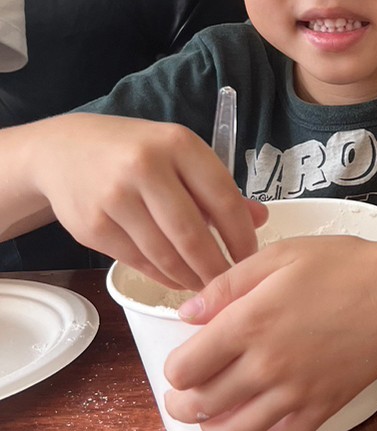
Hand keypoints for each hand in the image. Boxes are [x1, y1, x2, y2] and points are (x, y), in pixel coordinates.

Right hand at [39, 113, 265, 288]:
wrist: (62, 151)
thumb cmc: (133, 152)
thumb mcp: (178, 154)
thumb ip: (217, 187)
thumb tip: (260, 219)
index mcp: (178, 145)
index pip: (223, 199)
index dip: (242, 237)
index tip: (252, 258)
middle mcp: (145, 167)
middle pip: (193, 234)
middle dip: (217, 267)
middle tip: (230, 283)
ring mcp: (115, 198)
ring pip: (164, 254)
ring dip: (190, 277)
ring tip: (205, 285)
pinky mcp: (93, 226)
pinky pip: (138, 261)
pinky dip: (162, 276)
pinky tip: (176, 279)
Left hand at [161, 235, 376, 430]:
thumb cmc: (345, 266)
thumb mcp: (280, 256)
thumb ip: (228, 284)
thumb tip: (188, 313)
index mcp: (248, 323)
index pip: (185, 368)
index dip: (174, 370)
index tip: (181, 363)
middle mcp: (266, 365)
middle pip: (202, 406)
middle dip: (183, 406)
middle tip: (183, 400)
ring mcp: (296, 391)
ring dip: (214, 429)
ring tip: (213, 418)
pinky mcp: (324, 406)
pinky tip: (255, 426)